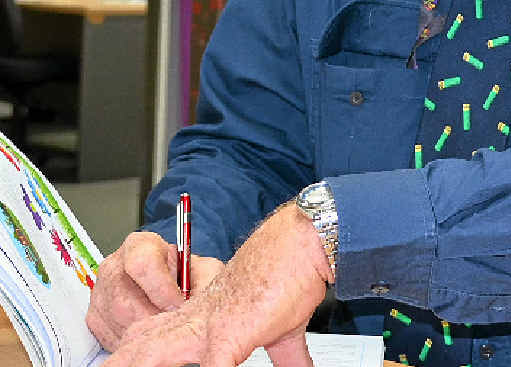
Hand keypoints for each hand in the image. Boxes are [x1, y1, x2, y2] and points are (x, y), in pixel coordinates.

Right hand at [86, 231, 223, 350]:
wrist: (173, 289)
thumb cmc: (187, 277)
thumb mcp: (204, 271)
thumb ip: (204, 279)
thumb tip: (199, 299)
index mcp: (141, 246)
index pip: (141, 264)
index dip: (162, 289)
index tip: (179, 304)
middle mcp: (114, 266)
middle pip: (126, 300)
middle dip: (155, 317)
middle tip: (175, 322)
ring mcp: (100, 292)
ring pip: (119, 322)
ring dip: (146, 331)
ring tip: (166, 327)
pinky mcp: (94, 318)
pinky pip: (111, 337)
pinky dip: (134, 340)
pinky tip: (151, 332)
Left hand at [103, 202, 333, 366]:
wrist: (300, 243)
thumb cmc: (291, 276)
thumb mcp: (284, 327)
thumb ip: (288, 355)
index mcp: (206, 313)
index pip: (158, 333)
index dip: (137, 349)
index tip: (123, 358)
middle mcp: (200, 319)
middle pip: (144, 343)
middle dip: (122, 359)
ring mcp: (210, 327)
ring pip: (156, 353)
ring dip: (136, 362)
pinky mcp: (230, 335)